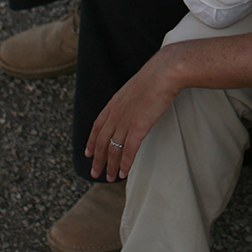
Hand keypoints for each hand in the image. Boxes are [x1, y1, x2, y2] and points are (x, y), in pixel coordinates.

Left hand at [85, 46, 182, 181]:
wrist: (163, 73)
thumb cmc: (155, 76)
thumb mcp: (136, 87)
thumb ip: (131, 99)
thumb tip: (136, 103)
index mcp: (113, 104)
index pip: (97, 127)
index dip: (91, 141)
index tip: (88, 152)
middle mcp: (115, 115)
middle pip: (101, 142)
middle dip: (97, 159)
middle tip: (95, 173)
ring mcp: (125, 122)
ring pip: (112, 150)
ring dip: (110, 166)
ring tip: (109, 177)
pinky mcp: (138, 128)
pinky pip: (128, 151)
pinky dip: (124, 164)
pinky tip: (123, 172)